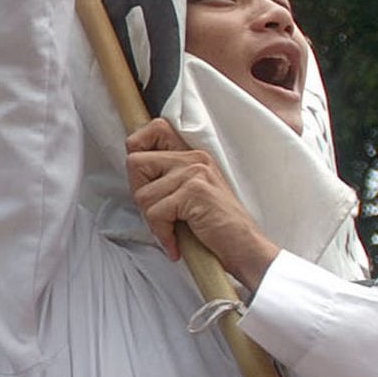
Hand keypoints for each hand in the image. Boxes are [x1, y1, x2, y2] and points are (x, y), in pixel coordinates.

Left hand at [124, 118, 279, 289]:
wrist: (245, 248)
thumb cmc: (214, 226)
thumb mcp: (190, 194)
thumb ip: (168, 177)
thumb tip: (132, 168)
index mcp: (193, 155)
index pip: (156, 128)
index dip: (137, 147)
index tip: (143, 176)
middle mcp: (194, 158)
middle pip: (135, 162)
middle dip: (139, 193)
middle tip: (158, 214)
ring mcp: (195, 173)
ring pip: (143, 194)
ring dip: (152, 220)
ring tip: (172, 230)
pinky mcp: (195, 192)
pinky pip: (156, 213)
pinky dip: (162, 233)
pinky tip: (175, 242)